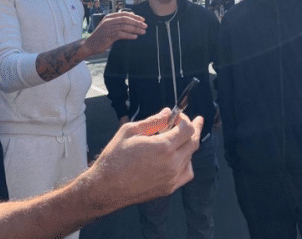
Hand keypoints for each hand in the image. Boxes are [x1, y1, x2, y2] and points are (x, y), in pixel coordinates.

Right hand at [83, 11, 146, 55]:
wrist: (90, 45)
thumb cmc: (101, 36)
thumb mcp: (110, 26)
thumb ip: (119, 22)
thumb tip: (133, 16)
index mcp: (109, 17)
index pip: (125, 14)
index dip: (135, 16)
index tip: (143, 20)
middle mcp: (108, 21)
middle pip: (126, 19)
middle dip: (137, 22)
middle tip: (145, 26)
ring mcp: (107, 28)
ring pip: (124, 26)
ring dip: (135, 29)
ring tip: (142, 32)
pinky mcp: (108, 36)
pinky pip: (121, 34)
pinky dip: (129, 35)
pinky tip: (135, 37)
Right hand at [84, 109, 202, 208]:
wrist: (106, 188)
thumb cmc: (114, 160)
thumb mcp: (130, 131)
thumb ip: (152, 121)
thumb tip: (166, 113)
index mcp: (163, 147)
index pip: (188, 129)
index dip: (185, 119)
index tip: (178, 116)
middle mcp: (172, 163)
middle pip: (193, 142)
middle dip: (194, 128)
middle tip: (195, 121)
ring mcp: (172, 177)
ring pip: (191, 157)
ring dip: (188, 145)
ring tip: (180, 138)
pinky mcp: (169, 188)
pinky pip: (186, 173)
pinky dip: (186, 163)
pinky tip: (178, 158)